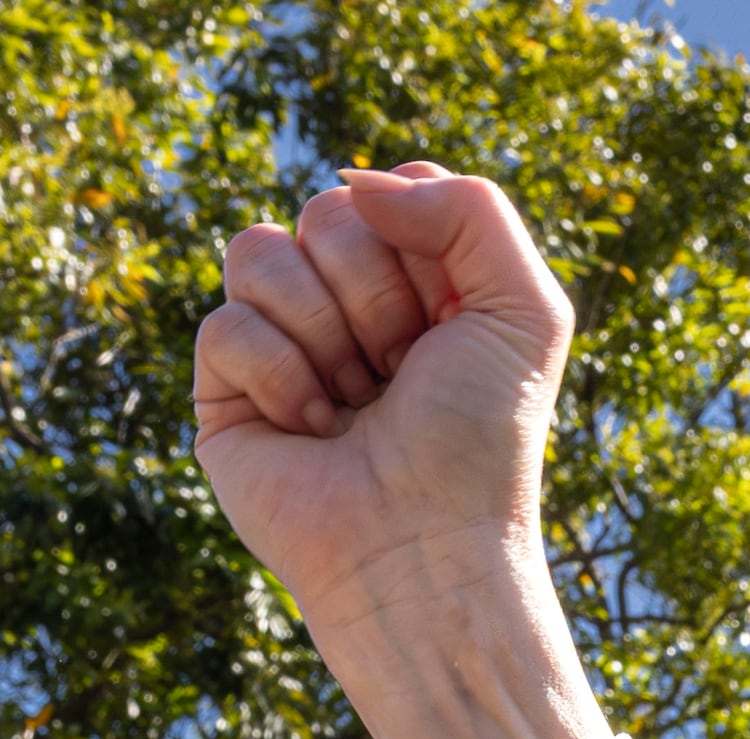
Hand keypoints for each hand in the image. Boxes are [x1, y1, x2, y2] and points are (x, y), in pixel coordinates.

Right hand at [194, 165, 607, 738]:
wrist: (424, 547)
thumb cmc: (481, 443)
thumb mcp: (526, 311)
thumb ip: (472, 207)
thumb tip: (356, 180)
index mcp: (419, 280)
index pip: (390, 189)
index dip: (422, 244)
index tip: (452, 322)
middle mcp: (348, 304)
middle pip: (328, 210)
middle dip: (377, 295)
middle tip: (402, 373)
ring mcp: (281, 340)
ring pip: (261, 250)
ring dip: (326, 333)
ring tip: (355, 405)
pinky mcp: (223, 387)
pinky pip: (224, 321)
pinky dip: (279, 377)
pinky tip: (311, 432)